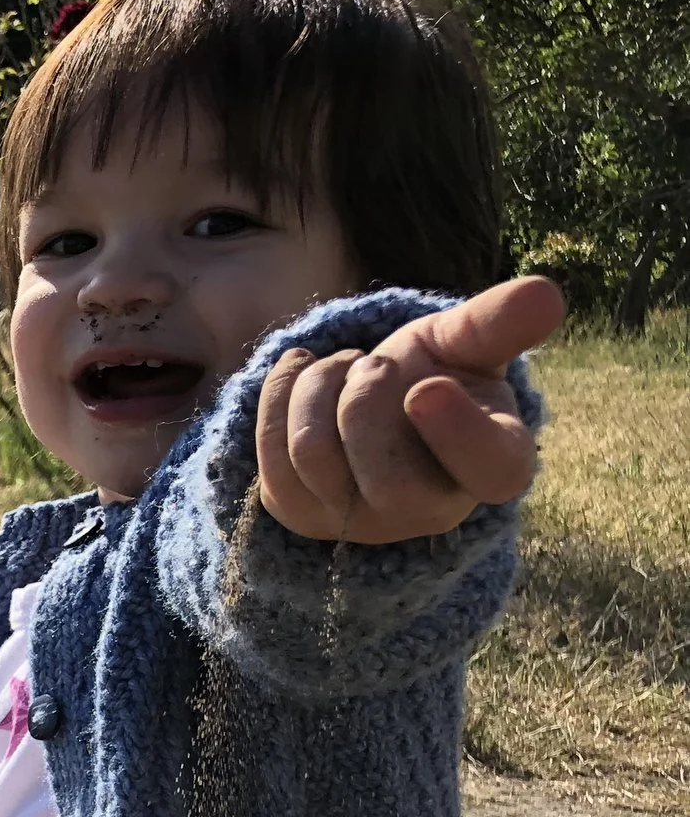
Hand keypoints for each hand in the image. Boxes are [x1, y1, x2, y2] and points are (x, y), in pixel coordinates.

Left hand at [257, 274, 564, 543]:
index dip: (458, 434)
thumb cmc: (434, 373)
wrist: (372, 406)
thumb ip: (501, 322)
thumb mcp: (468, 343)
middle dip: (365, 401)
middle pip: (388, 479)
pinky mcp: (300, 512)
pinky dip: (281, 391)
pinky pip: (271, 451)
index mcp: (496, 464)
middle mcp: (430, 510)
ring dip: (321, 386)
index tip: (427, 387)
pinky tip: (304, 374)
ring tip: (345, 368)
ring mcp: (359, 522)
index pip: (491, 470)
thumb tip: (545, 294)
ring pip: (317, 456)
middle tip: (373, 366)